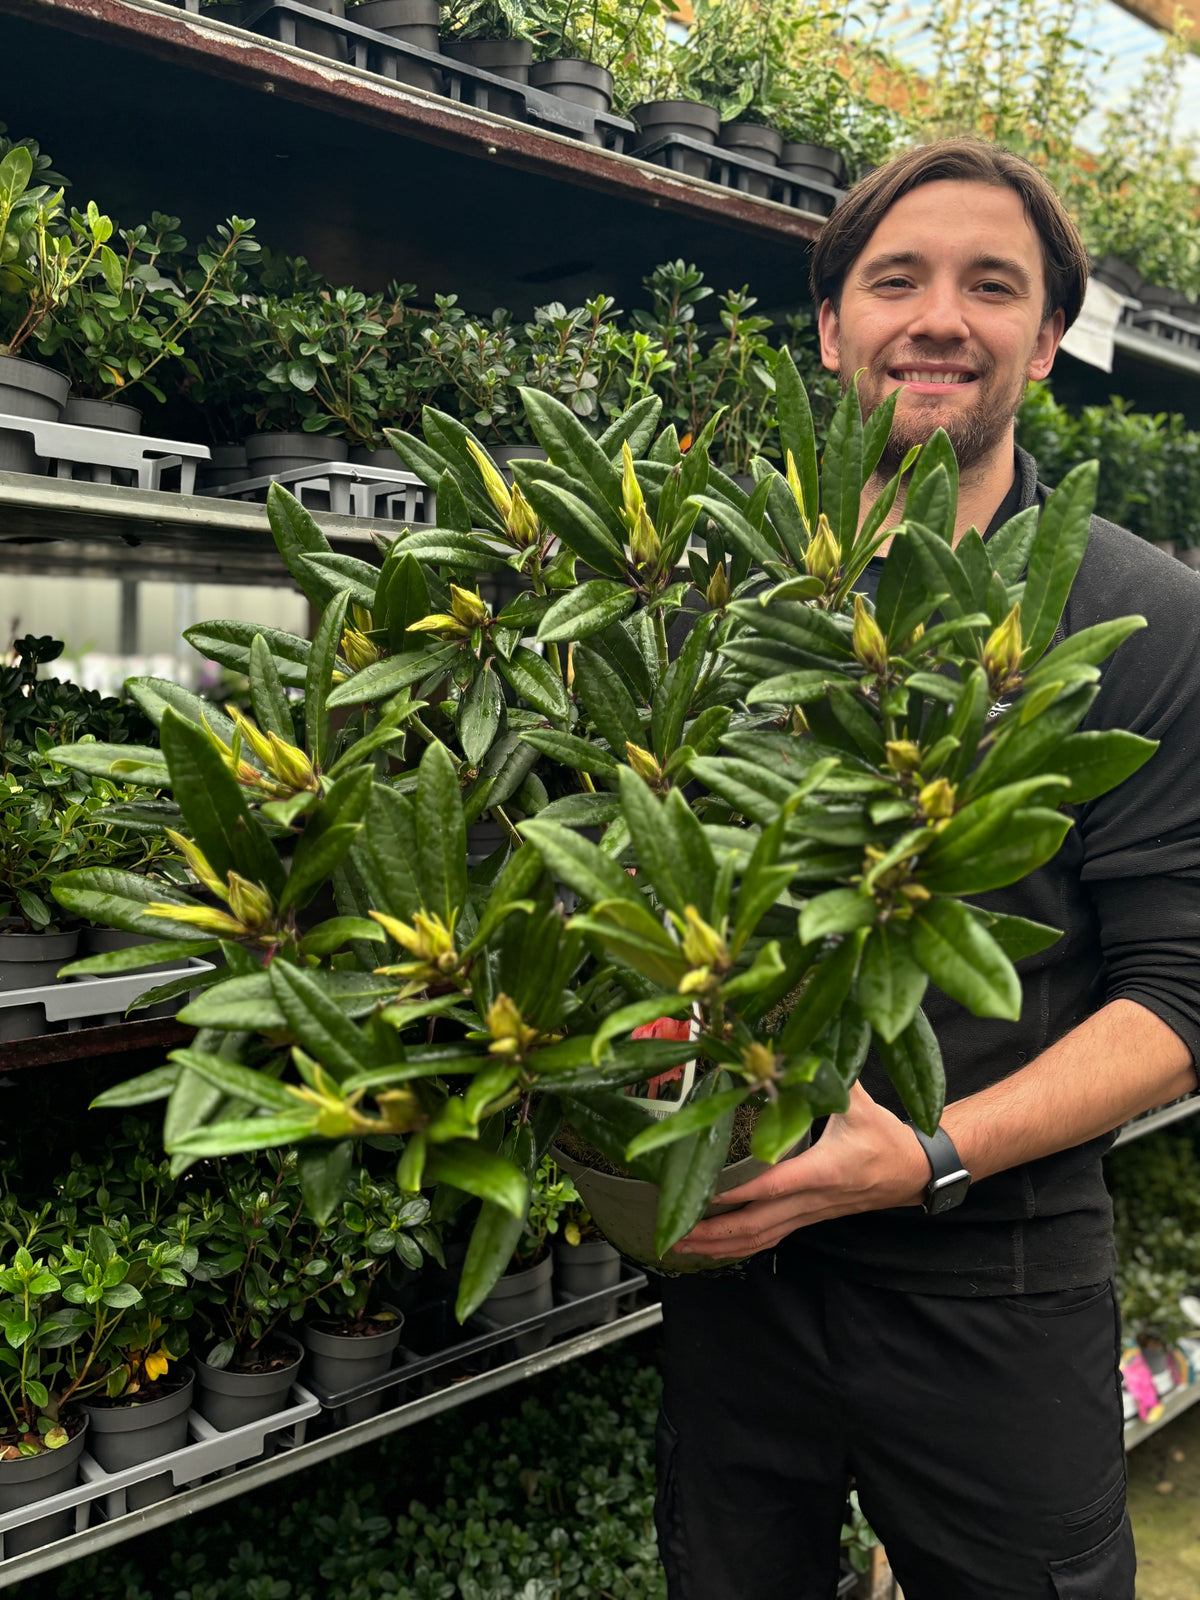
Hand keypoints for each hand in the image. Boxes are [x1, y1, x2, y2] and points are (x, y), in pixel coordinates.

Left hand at [673, 1083, 930, 1259]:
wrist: (916, 1172)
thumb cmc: (887, 1137)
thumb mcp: (859, 1102)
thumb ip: (827, 1076)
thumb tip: (796, 1052)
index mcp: (822, 1171)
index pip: (773, 1186)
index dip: (738, 1194)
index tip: (706, 1197)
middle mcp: (812, 1199)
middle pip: (758, 1225)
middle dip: (715, 1232)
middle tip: (677, 1236)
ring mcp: (810, 1214)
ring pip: (762, 1238)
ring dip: (723, 1246)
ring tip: (685, 1247)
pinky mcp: (810, 1218)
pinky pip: (772, 1237)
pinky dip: (742, 1244)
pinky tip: (720, 1246)